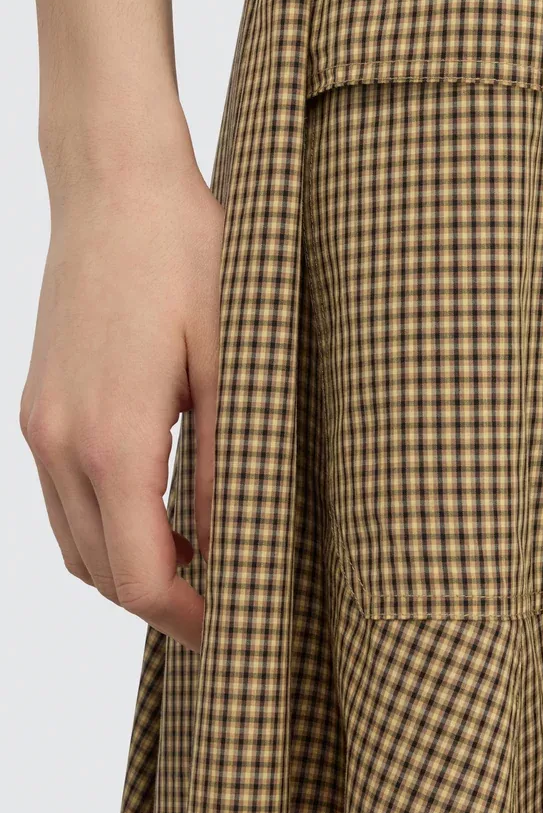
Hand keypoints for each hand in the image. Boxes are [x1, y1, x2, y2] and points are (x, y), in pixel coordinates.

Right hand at [20, 151, 223, 651]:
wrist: (114, 185)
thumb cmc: (185, 257)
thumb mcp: (230, 363)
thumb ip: (227, 463)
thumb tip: (231, 544)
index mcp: (113, 441)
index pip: (139, 576)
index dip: (187, 618)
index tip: (236, 627)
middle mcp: (60, 443)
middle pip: (100, 572)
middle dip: (159, 602)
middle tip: (229, 602)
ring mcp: (39, 425)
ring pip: (74, 541)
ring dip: (128, 566)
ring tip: (200, 562)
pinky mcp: (37, 405)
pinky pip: (61, 498)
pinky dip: (104, 525)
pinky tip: (159, 508)